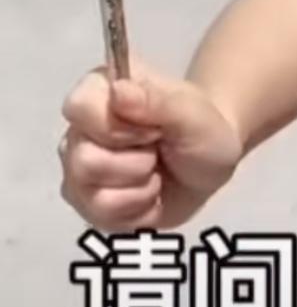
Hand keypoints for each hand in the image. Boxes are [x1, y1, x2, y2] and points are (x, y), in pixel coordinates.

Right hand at [59, 62, 242, 230]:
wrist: (208, 166)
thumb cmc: (201, 130)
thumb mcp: (192, 113)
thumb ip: (156, 100)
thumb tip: (117, 90)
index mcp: (103, 89)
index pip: (79, 106)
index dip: (116, 126)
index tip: (152, 129)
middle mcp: (81, 127)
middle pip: (82, 157)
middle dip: (134, 162)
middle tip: (158, 151)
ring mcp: (78, 166)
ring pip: (90, 192)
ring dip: (138, 187)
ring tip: (156, 171)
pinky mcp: (86, 201)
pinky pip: (100, 217)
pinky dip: (136, 209)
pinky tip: (150, 193)